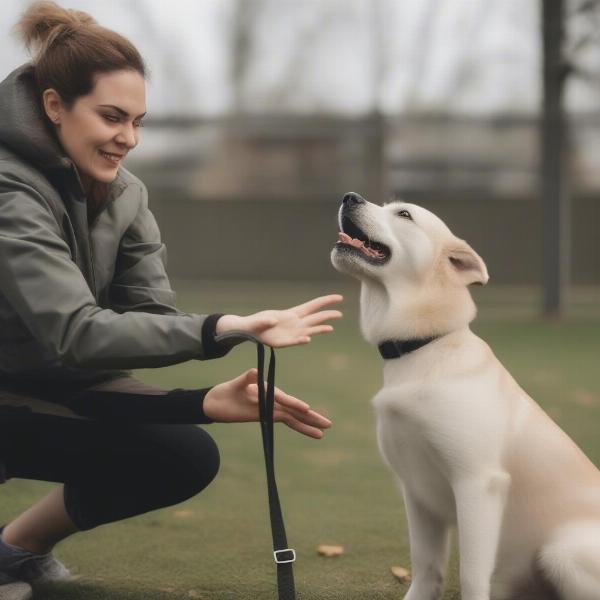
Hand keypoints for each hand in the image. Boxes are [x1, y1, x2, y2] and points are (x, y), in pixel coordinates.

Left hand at [203, 369, 331, 438]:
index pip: (284, 399)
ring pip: (294, 418)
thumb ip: (246, 378)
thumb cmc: (225, 391)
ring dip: (308, 425)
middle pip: (296, 410)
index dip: (295, 405)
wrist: (216, 402)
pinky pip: (287, 422)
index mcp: (268, 390)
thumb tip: (254, 372)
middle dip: (311, 417)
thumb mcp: (236, 384)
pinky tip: (310, 433)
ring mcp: (272, 409)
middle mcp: (273, 400)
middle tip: (328, 424)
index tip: (306, 409)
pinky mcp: (268, 416)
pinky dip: (299, 427)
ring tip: (324, 432)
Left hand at [215, 294, 342, 347]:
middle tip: (340, 314)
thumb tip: (272, 321)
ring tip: (330, 328)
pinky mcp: (286, 343)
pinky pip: (296, 341)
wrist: (250, 332)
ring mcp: (292, 333)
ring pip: (309, 330)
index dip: (326, 301)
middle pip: (315, 318)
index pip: (313, 305)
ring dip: (319, 329)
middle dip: (327, 315)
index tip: (339, 298)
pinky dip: (301, 340)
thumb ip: (264, 321)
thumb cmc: (256, 323)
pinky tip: (308, 340)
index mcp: (292, 313)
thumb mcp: (258, 321)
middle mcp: (295, 323)